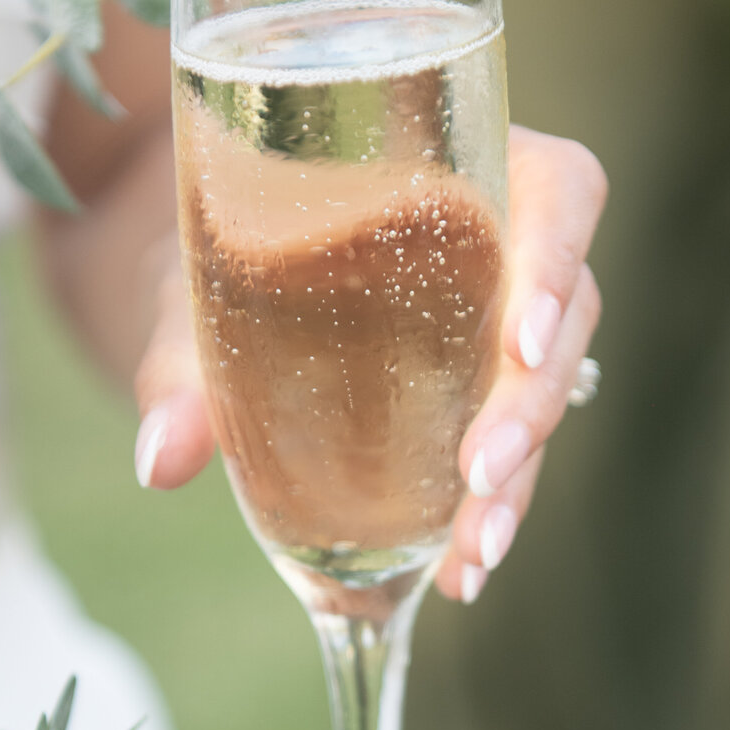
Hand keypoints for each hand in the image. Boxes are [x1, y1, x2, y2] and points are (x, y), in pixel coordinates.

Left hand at [133, 124, 607, 600]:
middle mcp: (503, 233)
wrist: (199, 267)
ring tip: (472, 559)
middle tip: (478, 482)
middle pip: (567, 313)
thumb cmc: (208, 236)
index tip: (524, 343)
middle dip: (530, 408)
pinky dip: (485, 507)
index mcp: (462, 159)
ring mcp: (498, 316)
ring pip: (547, 392)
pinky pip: (507, 442)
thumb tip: (161, 460)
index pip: (562, 191)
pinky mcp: (479, 385)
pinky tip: (457, 570)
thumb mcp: (191, 284)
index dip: (561, 261)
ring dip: (520, 477)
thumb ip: (179, 363)